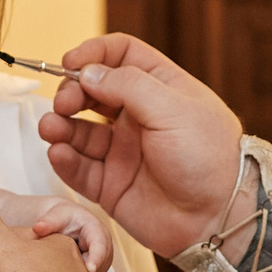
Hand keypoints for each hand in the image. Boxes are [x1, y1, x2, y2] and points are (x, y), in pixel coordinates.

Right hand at [38, 34, 246, 256]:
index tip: (71, 62)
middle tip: (64, 102)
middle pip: (92, 92)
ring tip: (52, 128)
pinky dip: (64, 159)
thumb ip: (127, 85)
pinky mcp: (111, 186)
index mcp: (160, 89)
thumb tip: (88, 71)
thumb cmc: (210, 159)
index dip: (93, 54)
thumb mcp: (173, 108)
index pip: (120, 56)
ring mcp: (123, 152)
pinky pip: (79, 169)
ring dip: (59, 125)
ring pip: (79, 131)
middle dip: (71, 92)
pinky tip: (60, 153)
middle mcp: (138, 118)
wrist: (219, 218)